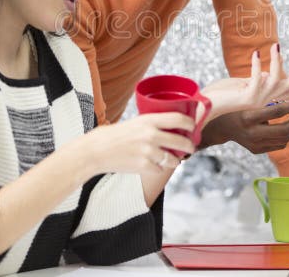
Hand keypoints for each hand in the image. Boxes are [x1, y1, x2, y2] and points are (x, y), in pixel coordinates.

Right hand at [81, 113, 195, 174]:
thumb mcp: (133, 123)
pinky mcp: (143, 166)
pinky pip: (160, 169)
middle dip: (190, 145)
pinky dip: (158, 168)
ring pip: (173, 158)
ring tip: (174, 159)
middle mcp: (150, 135)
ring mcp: (147, 151)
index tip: (193, 126)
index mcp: (148, 120)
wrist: (95, 151)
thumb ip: (150, 124)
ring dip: (176, 160)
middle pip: (181, 140)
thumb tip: (169, 127)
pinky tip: (154, 165)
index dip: (190, 123)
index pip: (178, 118)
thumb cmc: (113, 136)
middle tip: (191, 147)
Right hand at [198, 99, 288, 152]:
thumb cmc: (234, 106)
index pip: (276, 112)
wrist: (220, 127)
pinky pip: (278, 145)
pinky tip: (288, 125)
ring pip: (283, 140)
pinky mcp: (257, 150)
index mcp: (248, 118)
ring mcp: (254, 144)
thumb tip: (285, 82)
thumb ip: (264, 92)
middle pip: (283, 131)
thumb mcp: (247, 98)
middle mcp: (251, 134)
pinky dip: (286, 135)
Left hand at [200, 44, 288, 120]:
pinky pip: (256, 78)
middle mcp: (264, 102)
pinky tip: (255, 53)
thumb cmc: (222, 96)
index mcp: (263, 100)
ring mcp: (257, 101)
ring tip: (276, 45)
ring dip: (276, 60)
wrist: (206, 110)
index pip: (286, 93)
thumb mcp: (243, 85)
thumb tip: (269, 72)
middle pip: (288, 86)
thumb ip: (257, 79)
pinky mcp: (248, 97)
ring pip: (274, 79)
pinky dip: (256, 64)